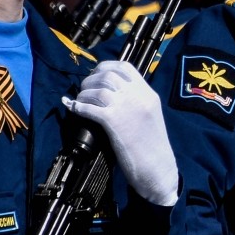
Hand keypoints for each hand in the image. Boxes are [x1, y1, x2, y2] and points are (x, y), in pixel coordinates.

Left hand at [63, 60, 179, 206]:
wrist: (158, 168)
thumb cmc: (153, 146)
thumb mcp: (149, 116)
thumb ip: (135, 102)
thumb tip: (111, 94)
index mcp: (148, 94)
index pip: (125, 67)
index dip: (106, 66)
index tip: (96, 74)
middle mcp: (138, 96)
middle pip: (108, 75)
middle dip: (91, 80)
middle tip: (84, 89)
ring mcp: (126, 108)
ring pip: (98, 89)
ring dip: (83, 94)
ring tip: (79, 101)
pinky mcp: (115, 122)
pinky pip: (90, 107)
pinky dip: (79, 106)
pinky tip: (76, 109)